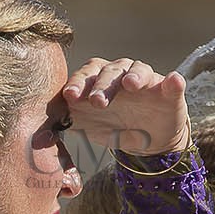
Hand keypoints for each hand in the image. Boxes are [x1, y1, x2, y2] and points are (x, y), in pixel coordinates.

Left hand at [62, 58, 188, 155]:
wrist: (146, 143)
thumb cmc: (113, 126)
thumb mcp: (89, 126)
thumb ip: (68, 122)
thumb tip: (39, 134)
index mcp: (100, 80)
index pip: (87, 74)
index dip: (78, 82)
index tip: (70, 96)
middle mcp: (122, 75)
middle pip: (110, 71)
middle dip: (102, 85)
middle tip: (97, 102)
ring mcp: (147, 81)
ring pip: (139, 70)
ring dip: (134, 76)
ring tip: (131, 84)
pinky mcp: (170, 91)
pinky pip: (173, 83)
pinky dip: (174, 82)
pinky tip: (174, 82)